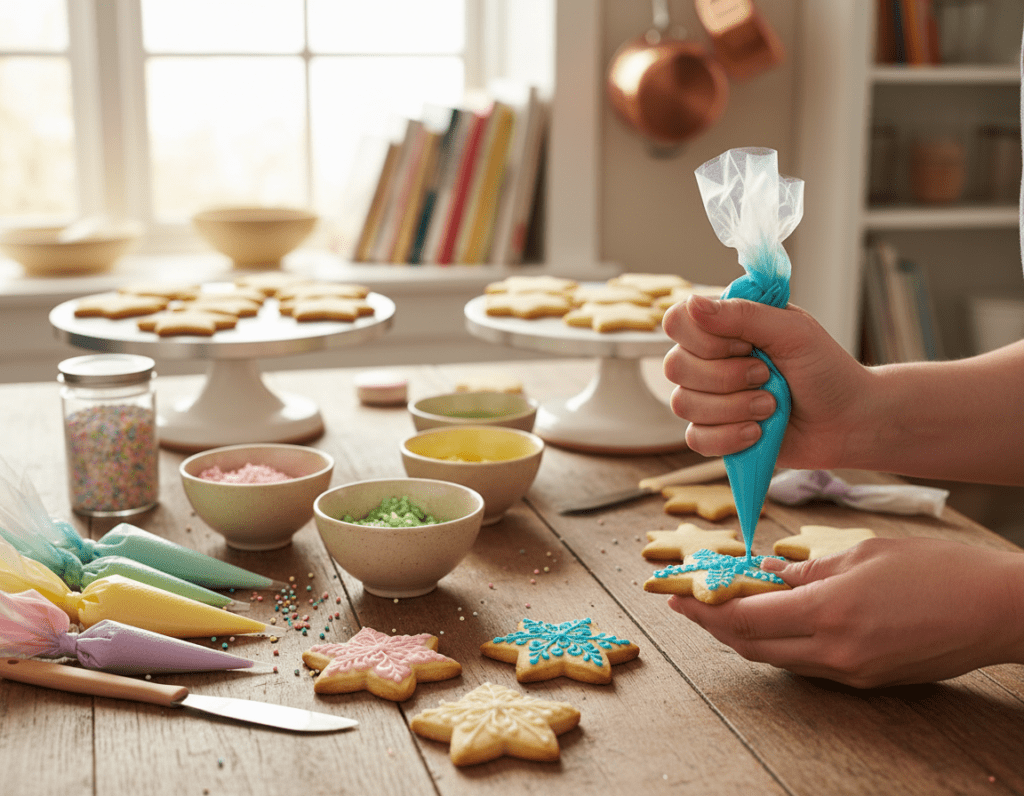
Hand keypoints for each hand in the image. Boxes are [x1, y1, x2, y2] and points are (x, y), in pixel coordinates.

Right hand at [662, 294, 870, 469]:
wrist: (849, 421)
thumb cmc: (826, 370)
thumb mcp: (792, 331)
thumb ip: (742, 315)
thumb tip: (693, 303)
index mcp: (724, 327)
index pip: (677, 322)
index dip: (704, 339)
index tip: (746, 345)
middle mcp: (709, 360)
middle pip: (675, 366)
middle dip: (726, 377)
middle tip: (767, 376)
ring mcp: (709, 398)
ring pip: (683, 404)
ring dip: (733, 408)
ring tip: (770, 407)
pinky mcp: (715, 433)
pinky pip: (695, 438)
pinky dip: (729, 437)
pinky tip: (758, 432)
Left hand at [667, 537, 1023, 687]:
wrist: (999, 610)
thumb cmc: (938, 570)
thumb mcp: (863, 554)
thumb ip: (807, 569)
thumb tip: (767, 574)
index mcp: (829, 613)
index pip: (746, 619)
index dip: (705, 609)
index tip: (677, 594)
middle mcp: (835, 652)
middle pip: (753, 646)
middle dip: (714, 625)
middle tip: (688, 603)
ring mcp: (852, 673)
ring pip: (778, 658)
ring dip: (744, 636)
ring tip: (722, 608)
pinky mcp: (868, 680)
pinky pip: (807, 664)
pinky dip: (780, 642)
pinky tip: (772, 619)